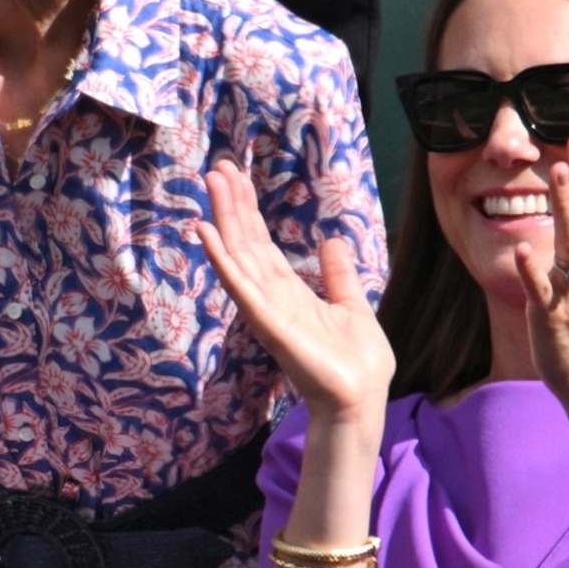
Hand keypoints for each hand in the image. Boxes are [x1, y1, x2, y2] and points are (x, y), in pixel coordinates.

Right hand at [190, 158, 394, 425]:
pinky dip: (222, 260)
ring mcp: (265, 309)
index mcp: (289, 291)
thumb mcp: (352, 305)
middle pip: (245, 243)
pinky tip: (207, 234)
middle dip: (231, 205)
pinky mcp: (267, 324)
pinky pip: (240, 287)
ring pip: (238, 256)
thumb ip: (339, 275)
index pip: (261, 244)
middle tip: (217, 168)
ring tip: (212, 186)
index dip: (248, 211)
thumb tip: (331, 241)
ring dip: (223, 220)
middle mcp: (270, 296)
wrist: (361, 399)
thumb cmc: (358, 362)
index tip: (236, 178)